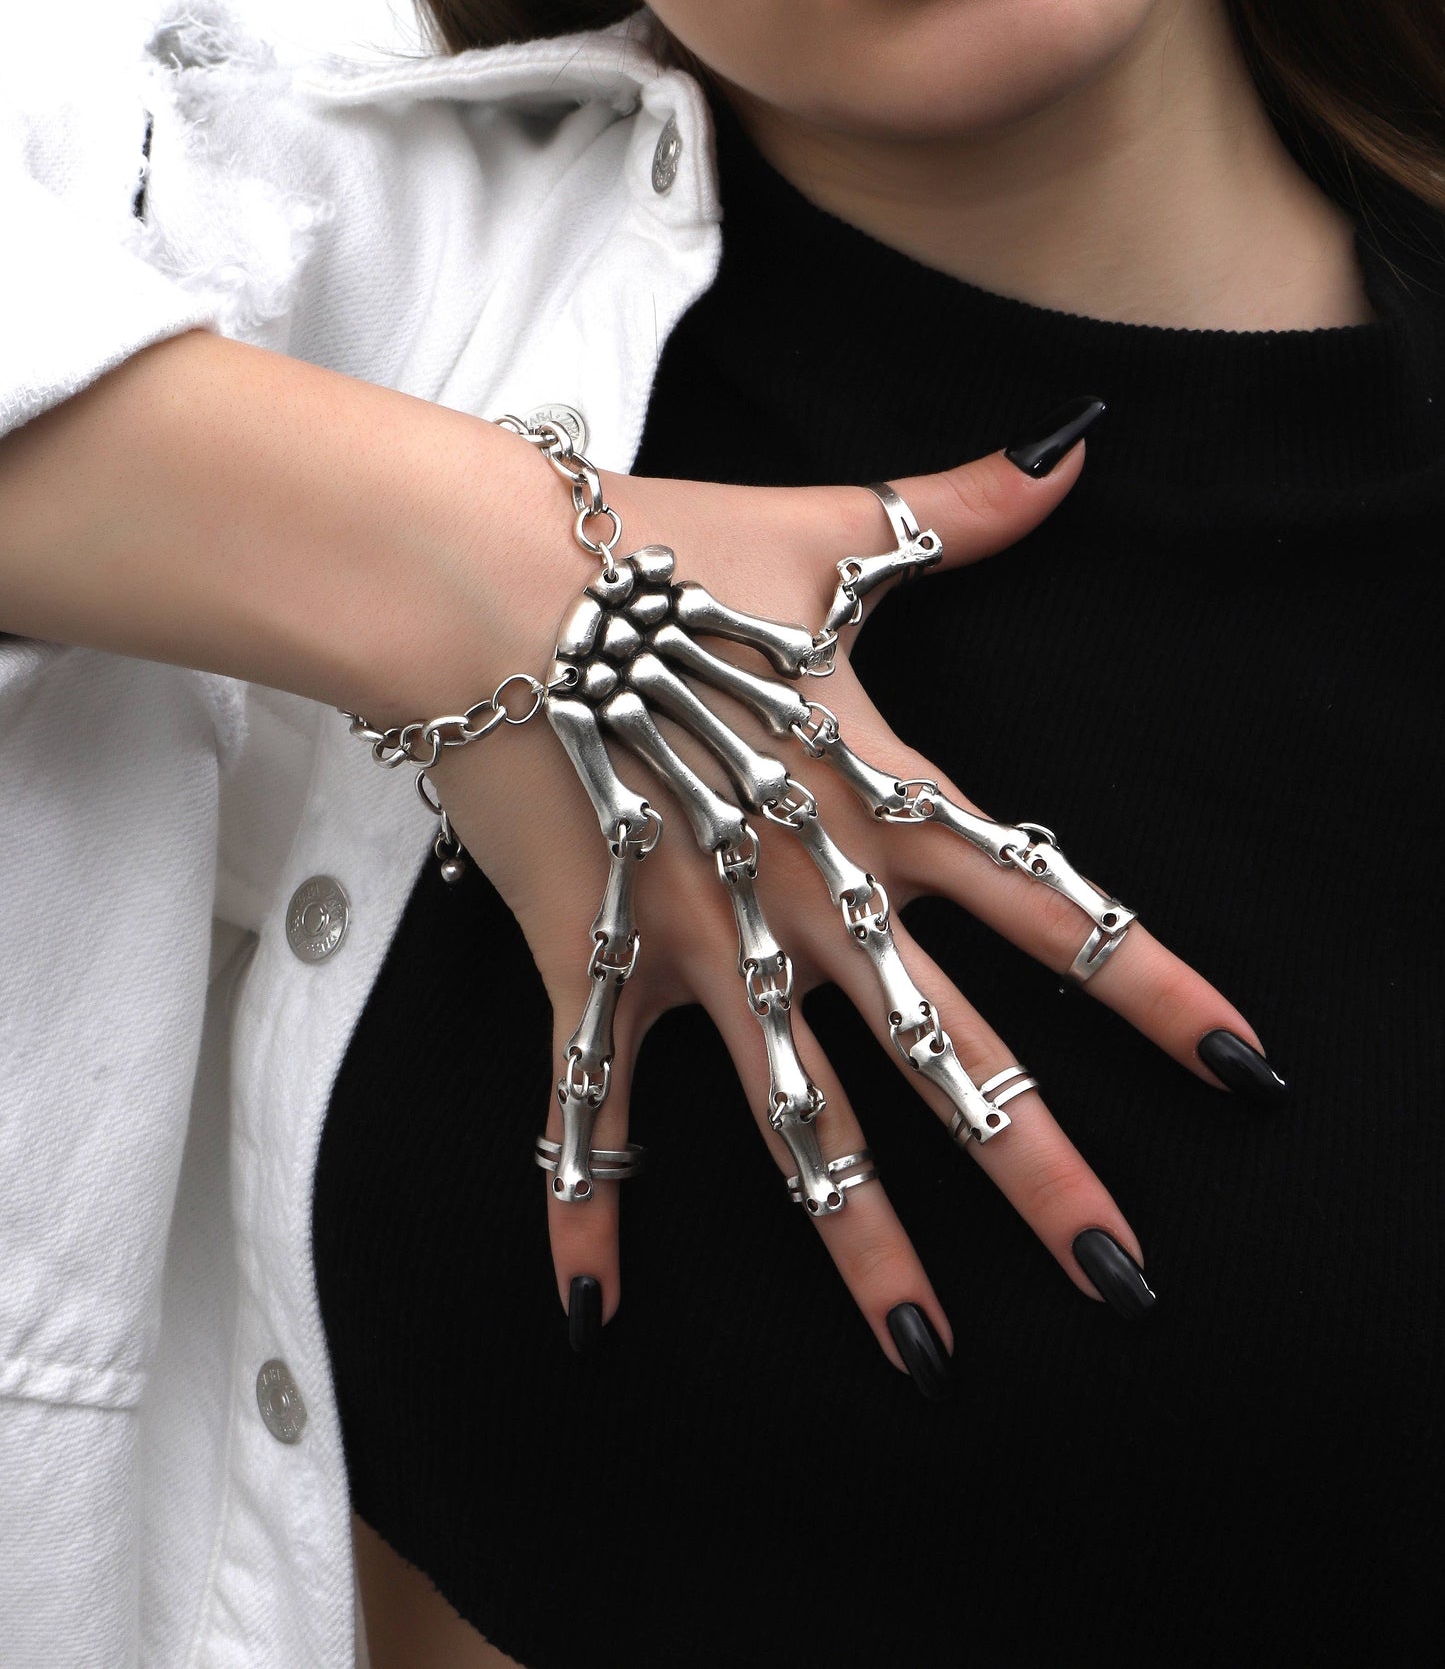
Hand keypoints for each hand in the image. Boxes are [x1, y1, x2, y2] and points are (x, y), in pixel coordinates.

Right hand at [426, 415, 1271, 1386]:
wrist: (486, 579)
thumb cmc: (659, 551)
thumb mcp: (830, 532)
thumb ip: (965, 506)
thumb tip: (1077, 446)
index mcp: (880, 800)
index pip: (1052, 908)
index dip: (1156, 990)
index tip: (1247, 1072)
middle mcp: (808, 896)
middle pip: (951, 1056)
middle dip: (1042, 1170)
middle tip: (1124, 1278)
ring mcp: (699, 944)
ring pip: (800, 1120)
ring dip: (865, 1242)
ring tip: (929, 1357)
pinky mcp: (594, 962)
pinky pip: (588, 1107)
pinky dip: (586, 1208)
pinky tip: (596, 1312)